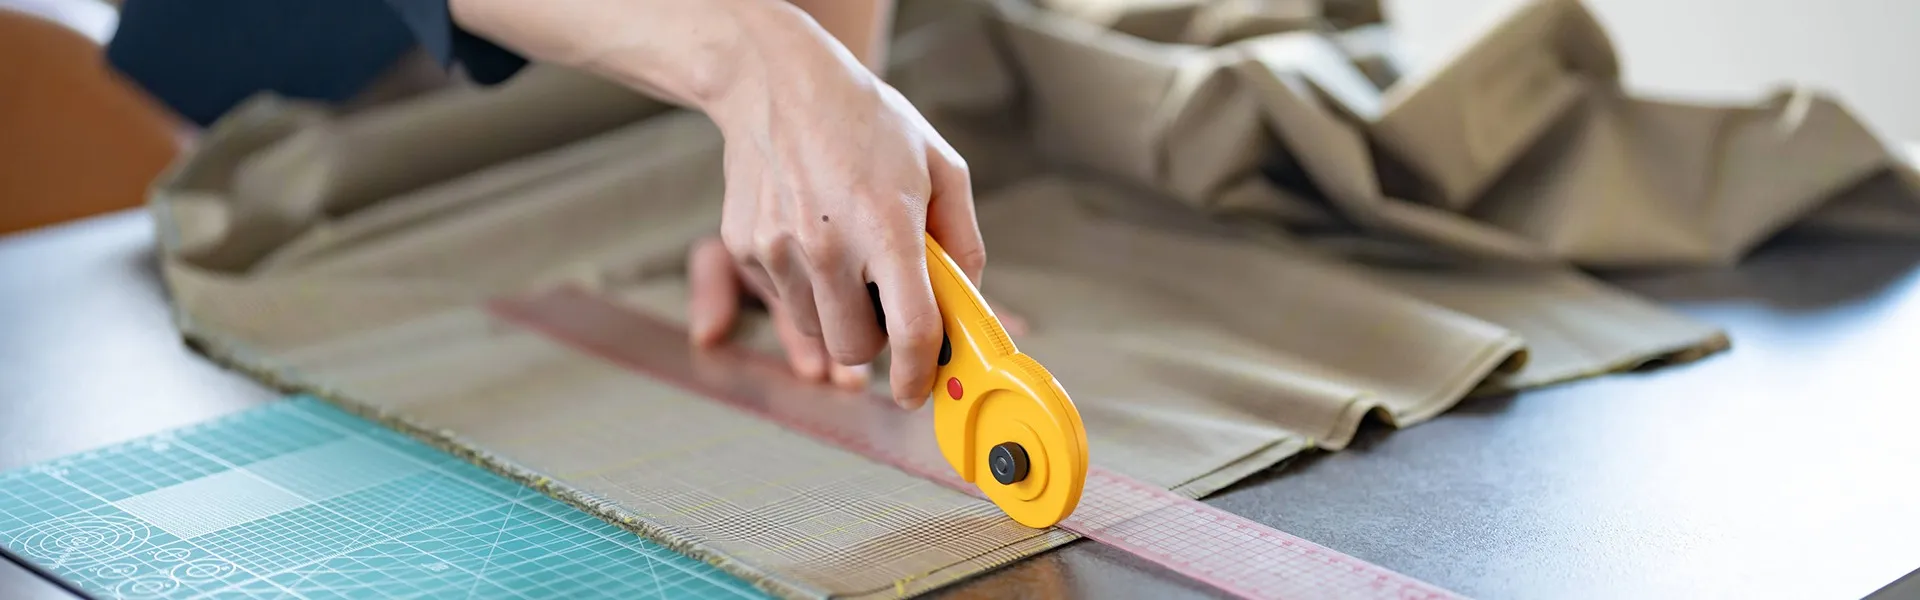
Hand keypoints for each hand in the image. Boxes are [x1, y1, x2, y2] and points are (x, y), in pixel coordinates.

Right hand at [448, 0, 985, 407]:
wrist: (777, 82)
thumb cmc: (864, 121)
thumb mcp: (938, 166)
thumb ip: (962, 240)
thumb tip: (969, 302)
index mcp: (887, 224)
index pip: (911, 330)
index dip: (919, 375)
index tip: (918, 390)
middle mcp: (829, 244)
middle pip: (856, 348)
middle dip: (877, 343)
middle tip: (886, 305)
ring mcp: (779, 248)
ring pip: (816, 331)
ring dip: (838, 314)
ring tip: (846, 259)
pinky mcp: (744, 247)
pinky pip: (782, 299)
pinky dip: (803, 288)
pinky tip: (811, 236)